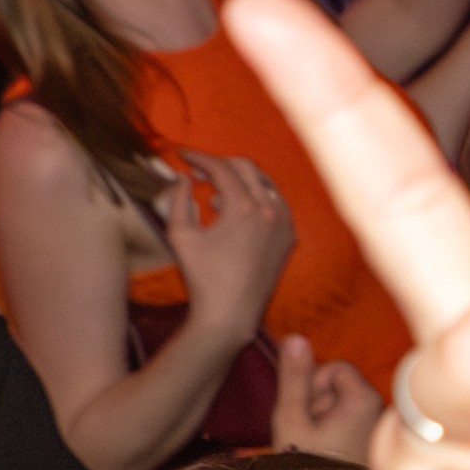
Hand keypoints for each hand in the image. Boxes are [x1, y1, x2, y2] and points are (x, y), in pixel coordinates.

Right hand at [164, 149, 299, 340]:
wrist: (230, 314)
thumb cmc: (202, 277)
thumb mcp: (180, 235)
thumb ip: (179, 199)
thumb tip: (183, 178)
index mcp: (244, 207)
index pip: (222, 167)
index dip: (200, 157)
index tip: (183, 155)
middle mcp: (270, 211)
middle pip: (246, 168)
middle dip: (220, 165)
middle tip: (198, 171)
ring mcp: (285, 224)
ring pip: (264, 184)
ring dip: (239, 182)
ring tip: (215, 197)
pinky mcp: (289, 238)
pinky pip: (276, 205)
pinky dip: (257, 200)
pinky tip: (236, 212)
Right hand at [271, 335, 383, 459]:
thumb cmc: (305, 465)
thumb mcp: (290, 418)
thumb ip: (292, 376)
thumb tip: (294, 336)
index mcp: (365, 399)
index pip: (336, 367)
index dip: (314, 384)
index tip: (306, 413)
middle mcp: (380, 410)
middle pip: (340, 386)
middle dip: (317, 403)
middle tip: (307, 434)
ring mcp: (378, 429)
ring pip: (342, 408)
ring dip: (322, 421)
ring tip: (313, 448)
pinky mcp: (372, 445)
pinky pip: (348, 426)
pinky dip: (332, 435)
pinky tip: (323, 456)